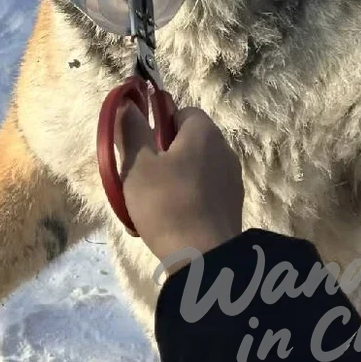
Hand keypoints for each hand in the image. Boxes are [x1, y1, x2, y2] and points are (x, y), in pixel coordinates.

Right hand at [115, 102, 242, 279]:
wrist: (204, 259)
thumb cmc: (167, 204)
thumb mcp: (138, 164)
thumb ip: (132, 129)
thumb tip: (128, 102)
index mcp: (204, 133)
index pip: (181, 112)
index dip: (158, 124)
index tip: (141, 146)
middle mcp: (224, 150)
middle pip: (187, 142)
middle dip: (163, 156)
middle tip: (139, 178)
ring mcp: (231, 181)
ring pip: (193, 170)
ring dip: (173, 180)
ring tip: (149, 205)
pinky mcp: (231, 208)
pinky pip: (203, 194)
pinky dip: (186, 201)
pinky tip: (169, 222)